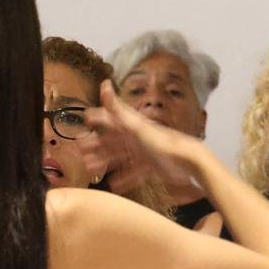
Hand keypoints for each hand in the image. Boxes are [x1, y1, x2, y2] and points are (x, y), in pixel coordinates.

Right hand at [83, 82, 204, 191]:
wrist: (187, 159)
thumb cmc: (161, 141)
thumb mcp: (135, 125)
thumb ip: (118, 108)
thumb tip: (104, 83)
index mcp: (130, 125)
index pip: (109, 119)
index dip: (96, 119)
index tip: (84, 120)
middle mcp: (136, 138)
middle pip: (112, 140)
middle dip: (96, 145)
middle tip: (81, 152)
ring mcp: (143, 152)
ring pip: (119, 157)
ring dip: (104, 162)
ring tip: (91, 169)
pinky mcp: (151, 167)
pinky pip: (134, 172)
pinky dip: (124, 178)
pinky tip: (115, 185)